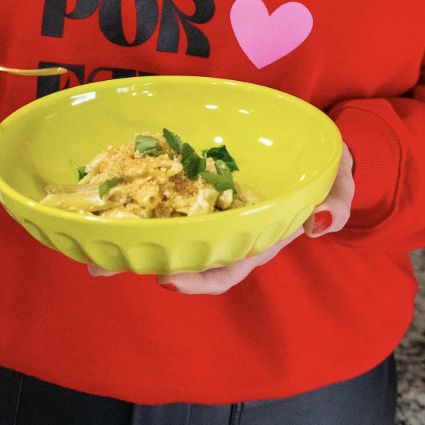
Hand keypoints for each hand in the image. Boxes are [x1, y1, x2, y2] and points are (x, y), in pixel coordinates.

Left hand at [88, 143, 354, 295]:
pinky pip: (160, 194)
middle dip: (141, 262)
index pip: (227, 267)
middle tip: (100, 267)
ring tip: (84, 246)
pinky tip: (102, 204)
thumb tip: (321, 223)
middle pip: (181, 254)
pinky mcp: (191, 179)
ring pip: (162, 229)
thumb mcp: (339, 181)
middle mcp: (226, 227)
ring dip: (126, 239)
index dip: (200, 278)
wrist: (310, 145)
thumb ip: (336, 201)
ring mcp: (206, 205)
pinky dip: (133, 202)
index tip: (170, 279)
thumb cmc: (322, 169)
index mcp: (258, 235)